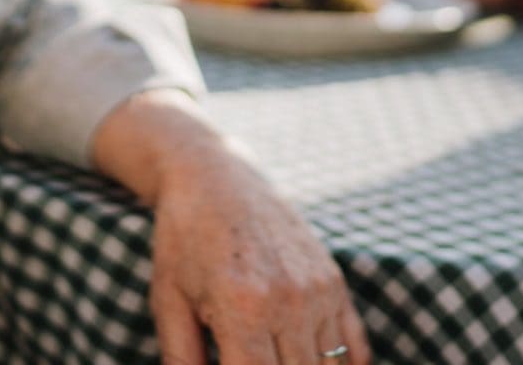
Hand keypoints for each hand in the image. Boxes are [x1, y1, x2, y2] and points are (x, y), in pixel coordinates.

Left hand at [92, 92, 369, 363]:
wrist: (214, 177)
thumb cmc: (183, 241)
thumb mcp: (168, 300)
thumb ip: (181, 356)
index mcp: (242, 308)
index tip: (231, 364)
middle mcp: (288, 300)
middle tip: (248, 355)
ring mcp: (317, 290)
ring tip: (273, 352)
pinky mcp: (333, 281)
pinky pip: (354, 346)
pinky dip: (341, 364)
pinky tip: (313, 361)